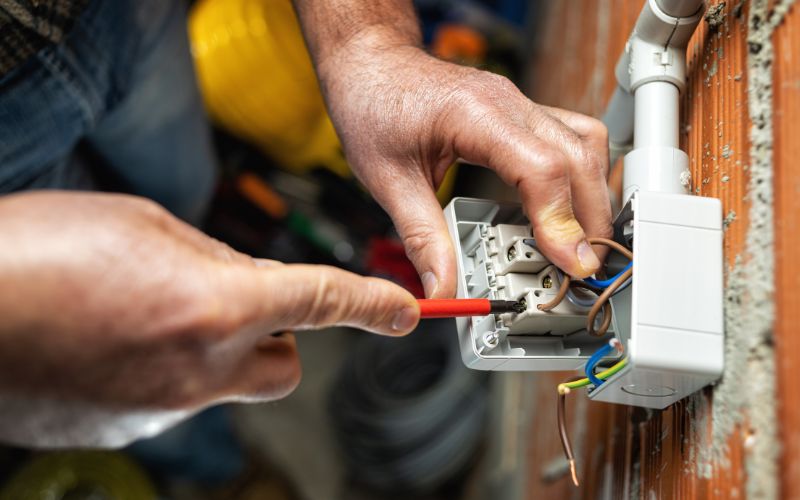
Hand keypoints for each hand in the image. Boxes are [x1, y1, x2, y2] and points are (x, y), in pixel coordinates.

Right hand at [0, 191, 418, 446]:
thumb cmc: (38, 252)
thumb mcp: (143, 223)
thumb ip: (213, 254)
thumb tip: (248, 278)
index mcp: (216, 306)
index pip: (320, 302)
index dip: (370, 305)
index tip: (404, 313)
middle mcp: (201, 369)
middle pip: (286, 363)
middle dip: (279, 333)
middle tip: (235, 300)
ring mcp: (165, 407)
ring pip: (228, 379)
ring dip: (217, 347)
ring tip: (151, 311)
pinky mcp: (130, 427)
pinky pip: (177, 395)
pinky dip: (171, 367)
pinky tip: (120, 339)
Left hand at [317, 41, 611, 297]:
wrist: (371, 64)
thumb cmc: (373, 104)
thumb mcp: (387, 180)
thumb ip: (422, 238)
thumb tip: (444, 289)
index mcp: (475, 115)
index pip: (541, 167)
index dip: (562, 220)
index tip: (570, 263)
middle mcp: (508, 103)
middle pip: (578, 157)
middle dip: (590, 218)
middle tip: (582, 268)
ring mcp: (520, 103)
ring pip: (585, 145)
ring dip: (592, 196)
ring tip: (580, 244)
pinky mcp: (521, 112)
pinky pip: (571, 138)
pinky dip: (579, 177)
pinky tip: (568, 207)